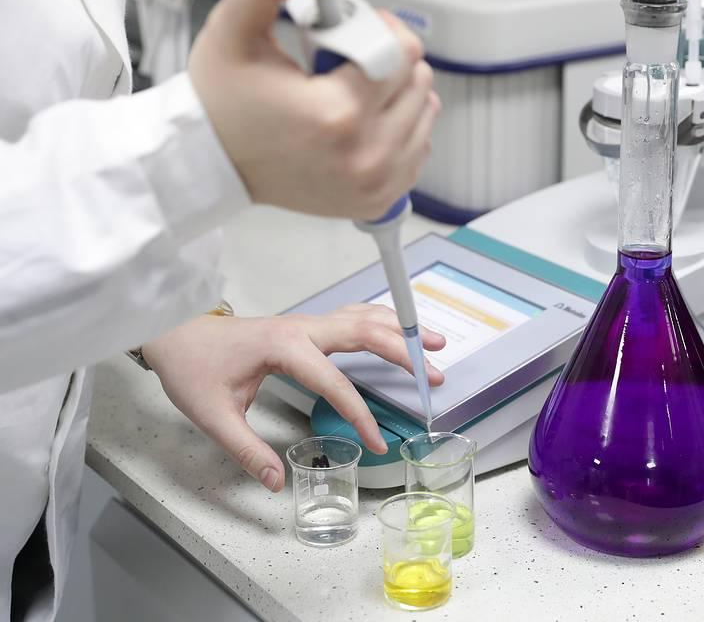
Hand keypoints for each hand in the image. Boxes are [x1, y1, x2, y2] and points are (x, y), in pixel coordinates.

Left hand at [141, 305, 445, 491]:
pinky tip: (398, 331)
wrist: (172, 332)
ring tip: (434, 343)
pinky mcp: (305, 325)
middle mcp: (302, 328)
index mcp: (284, 347)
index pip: (335, 383)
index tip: (377, 443)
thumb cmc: (192, 367)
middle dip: (404, 353)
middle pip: (365, 333)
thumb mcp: (213, 415)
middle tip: (435, 374)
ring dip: (401, 329)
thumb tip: (278, 481)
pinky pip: (353, 317)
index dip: (360, 415)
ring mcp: (306, 322)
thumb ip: (247, 450)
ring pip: (364, 317)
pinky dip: (382, 322)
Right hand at [188, 0, 439, 220]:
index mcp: (339, 114)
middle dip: (386, 60)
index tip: (347, 30)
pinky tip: (364, 121)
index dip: (379, 29)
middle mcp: (366, 156)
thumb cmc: (223, 104)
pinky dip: (401, 129)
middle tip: (341, 63)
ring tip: (350, 92)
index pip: (402, 52)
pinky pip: (419, 150)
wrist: (212, 164)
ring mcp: (376, 183)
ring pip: (425, 114)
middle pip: (418, 81)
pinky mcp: (378, 199)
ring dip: (398, 93)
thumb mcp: (234, 31)